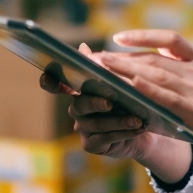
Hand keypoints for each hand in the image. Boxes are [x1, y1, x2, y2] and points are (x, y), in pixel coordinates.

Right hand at [40, 43, 152, 159]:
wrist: (144, 128)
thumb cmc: (129, 102)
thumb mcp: (120, 83)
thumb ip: (101, 68)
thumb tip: (82, 47)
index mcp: (80, 91)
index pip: (57, 85)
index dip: (50, 82)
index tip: (48, 77)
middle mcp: (77, 110)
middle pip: (80, 105)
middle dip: (96, 103)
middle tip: (110, 102)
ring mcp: (82, 129)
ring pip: (97, 124)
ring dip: (119, 121)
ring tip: (137, 118)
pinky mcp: (91, 144)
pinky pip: (106, 138)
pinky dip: (123, 133)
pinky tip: (137, 129)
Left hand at [94, 30, 192, 152]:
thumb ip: (190, 68)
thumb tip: (162, 62)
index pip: (168, 39)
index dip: (142, 36)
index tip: (119, 38)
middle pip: (153, 58)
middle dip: (122, 57)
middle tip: (96, 56)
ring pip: (155, 74)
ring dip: (126, 69)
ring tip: (102, 68)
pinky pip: (168, 97)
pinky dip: (148, 88)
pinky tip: (131, 84)